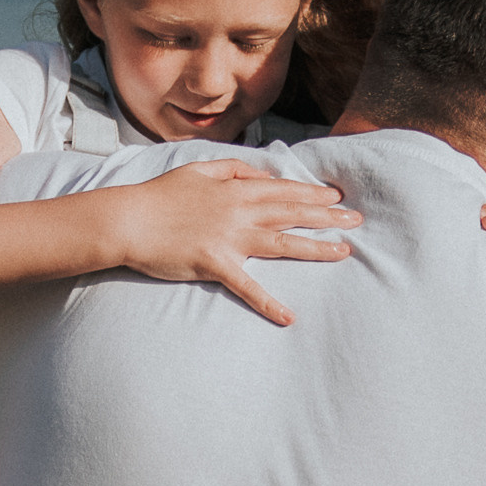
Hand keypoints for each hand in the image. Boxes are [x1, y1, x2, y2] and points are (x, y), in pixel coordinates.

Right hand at [110, 159, 360, 325]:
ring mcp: (229, 238)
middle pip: (292, 213)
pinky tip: (288, 316)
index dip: (313, 192)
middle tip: (356, 220)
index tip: (337, 195)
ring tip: (344, 252)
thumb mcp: (198, 169)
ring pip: (282, 243)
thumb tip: (263, 175)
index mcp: (235, 189)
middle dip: (328, 216)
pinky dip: (268, 303)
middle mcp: (239, 211)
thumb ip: (233, 168)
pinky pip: (247, 286)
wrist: (128, 220)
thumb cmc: (159, 195)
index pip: (284, 189)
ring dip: (316, 248)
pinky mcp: (214, 264)